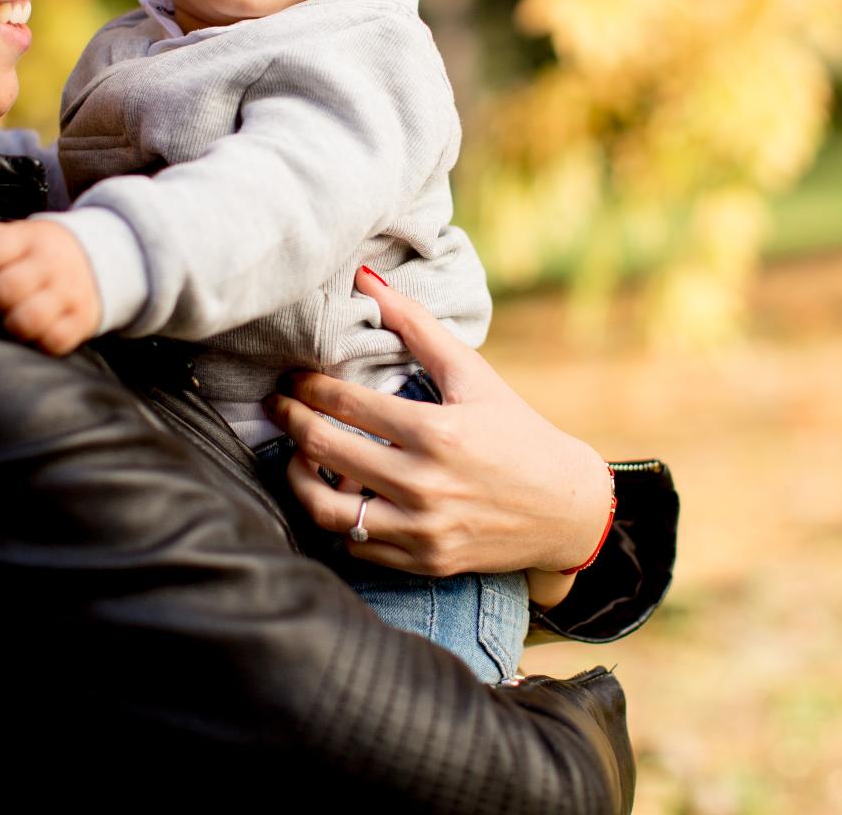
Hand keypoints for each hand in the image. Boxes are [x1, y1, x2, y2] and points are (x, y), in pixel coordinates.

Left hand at [0, 213, 101, 355]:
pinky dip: (40, 341)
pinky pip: (55, 340)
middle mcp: (51, 262)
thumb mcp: (21, 233)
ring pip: (29, 319)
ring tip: (13, 319)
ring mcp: (70, 291)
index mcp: (30, 237)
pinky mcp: (83, 317)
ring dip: (13, 324)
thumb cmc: (46, 249)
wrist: (106, 254)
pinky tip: (37, 331)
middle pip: (5, 289)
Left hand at [269, 267, 612, 584]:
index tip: (293, 378)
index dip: (308, 387)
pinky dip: (337, 519)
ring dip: (299, 479)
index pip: (346, 405)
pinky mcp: (424, 561)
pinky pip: (356, 546)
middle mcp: (425, 483)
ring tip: (296, 456)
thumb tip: (368, 279)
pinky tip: (335, 493)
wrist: (565, 508)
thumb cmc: (517, 432)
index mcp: (437, 432)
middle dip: (290, 422)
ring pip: (329, 510)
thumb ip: (417, 326)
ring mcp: (423, 528)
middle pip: (327, 450)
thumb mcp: (473, 374)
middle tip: (277, 407)